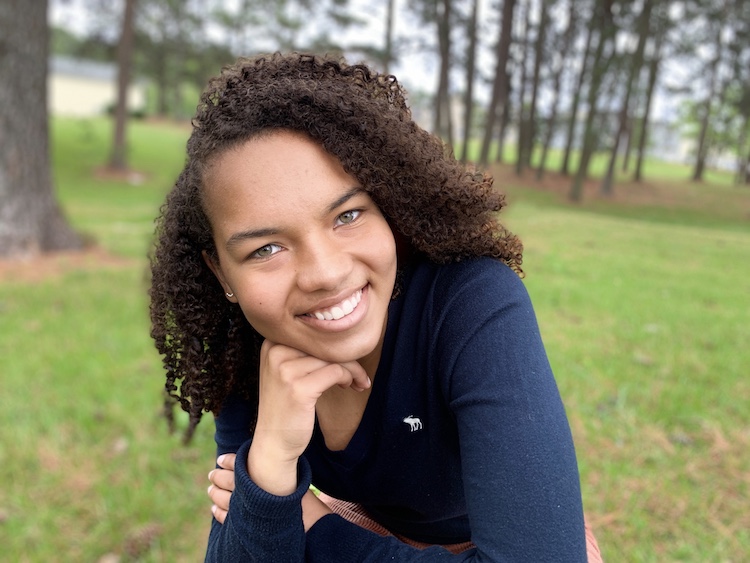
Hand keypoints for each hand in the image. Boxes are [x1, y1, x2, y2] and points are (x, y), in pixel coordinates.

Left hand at [207, 453, 331, 529]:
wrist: (309, 524)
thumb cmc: (303, 500)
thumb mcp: (293, 477)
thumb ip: (277, 468)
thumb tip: (263, 455)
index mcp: (261, 476)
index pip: (239, 464)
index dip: (228, 461)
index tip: (221, 460)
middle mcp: (251, 491)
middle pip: (227, 481)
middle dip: (218, 476)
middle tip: (213, 474)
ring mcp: (246, 509)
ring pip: (222, 499)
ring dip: (215, 493)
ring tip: (212, 490)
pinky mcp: (245, 524)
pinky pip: (226, 517)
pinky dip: (219, 512)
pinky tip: (215, 509)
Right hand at [248, 340, 369, 495]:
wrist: (273, 442)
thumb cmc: (286, 405)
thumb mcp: (286, 370)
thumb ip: (303, 351)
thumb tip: (340, 336)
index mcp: (271, 343)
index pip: (313, 333)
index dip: (334, 344)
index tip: (347, 358)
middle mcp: (275, 352)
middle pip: (324, 343)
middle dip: (347, 356)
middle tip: (358, 373)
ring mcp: (285, 369)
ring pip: (333, 357)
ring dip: (352, 369)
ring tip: (357, 382)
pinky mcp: (299, 388)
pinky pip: (335, 371)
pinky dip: (348, 377)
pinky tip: (349, 386)